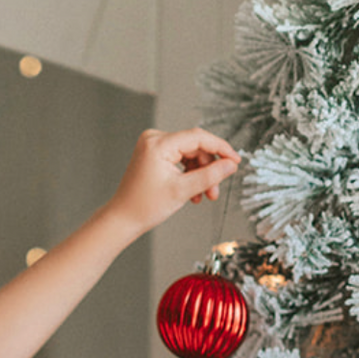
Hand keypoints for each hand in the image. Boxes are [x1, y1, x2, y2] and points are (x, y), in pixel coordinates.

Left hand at [106, 127, 240, 239]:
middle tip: (215, 190)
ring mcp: (153, 145)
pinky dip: (189, 174)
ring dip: (200, 174)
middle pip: (195, 147)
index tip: (236, 161)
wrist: (122, 219)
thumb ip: (210, 176)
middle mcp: (154, 139)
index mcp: (158, 143)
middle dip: (209, 169)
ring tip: (204, 195)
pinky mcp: (154, 154)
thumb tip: (231, 165)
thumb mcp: (182, 191)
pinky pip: (180, 159)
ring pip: (190, 154)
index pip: (199, 137)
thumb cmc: (144, 207)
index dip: (221, 148)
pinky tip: (194, 192)